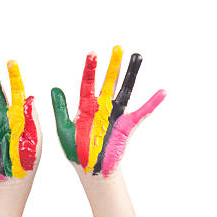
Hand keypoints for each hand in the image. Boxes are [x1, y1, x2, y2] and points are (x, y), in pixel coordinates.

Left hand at [51, 46, 165, 178]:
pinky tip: (162, 92)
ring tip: (137, 57)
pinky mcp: (126, 126)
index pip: (88, 83)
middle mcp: (102, 107)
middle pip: (108, 81)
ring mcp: (115, 115)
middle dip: (113, 66)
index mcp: (86, 107)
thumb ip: (60, 109)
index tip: (92, 54)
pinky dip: (152, 103)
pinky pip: (141, 113)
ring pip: (125, 90)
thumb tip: (55, 88)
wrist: (90, 169)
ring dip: (131, 74)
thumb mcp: (64, 129)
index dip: (90, 69)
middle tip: (117, 48)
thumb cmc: (76, 151)